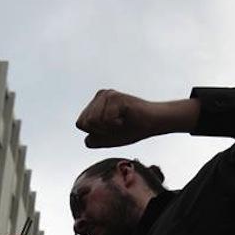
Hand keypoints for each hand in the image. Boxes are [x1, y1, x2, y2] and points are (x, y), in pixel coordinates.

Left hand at [75, 90, 198, 147]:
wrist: (154, 123)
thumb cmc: (134, 129)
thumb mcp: (110, 138)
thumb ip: (96, 139)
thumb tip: (86, 140)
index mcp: (96, 103)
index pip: (80, 124)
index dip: (95, 133)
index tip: (111, 129)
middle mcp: (100, 95)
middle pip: (83, 123)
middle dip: (101, 131)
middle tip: (118, 125)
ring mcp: (107, 94)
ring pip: (93, 121)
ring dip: (109, 128)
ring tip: (122, 121)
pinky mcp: (115, 97)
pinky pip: (106, 120)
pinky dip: (117, 124)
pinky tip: (127, 117)